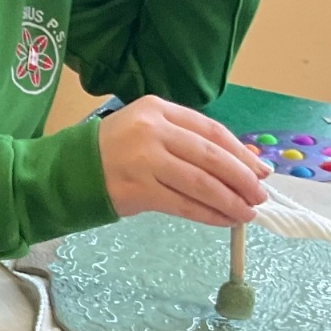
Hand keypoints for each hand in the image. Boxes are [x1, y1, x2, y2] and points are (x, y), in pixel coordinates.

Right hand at [98, 96, 270, 225]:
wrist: (69, 170)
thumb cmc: (115, 151)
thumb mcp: (150, 131)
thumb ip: (188, 141)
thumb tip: (243, 164)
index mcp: (158, 110)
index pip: (211, 130)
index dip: (241, 153)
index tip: (261, 171)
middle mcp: (152, 131)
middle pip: (210, 156)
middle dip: (241, 179)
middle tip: (259, 196)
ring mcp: (143, 161)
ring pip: (200, 182)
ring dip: (229, 200)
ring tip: (246, 213)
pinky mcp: (136, 190)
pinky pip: (182, 204)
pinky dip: (207, 214)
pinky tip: (223, 221)